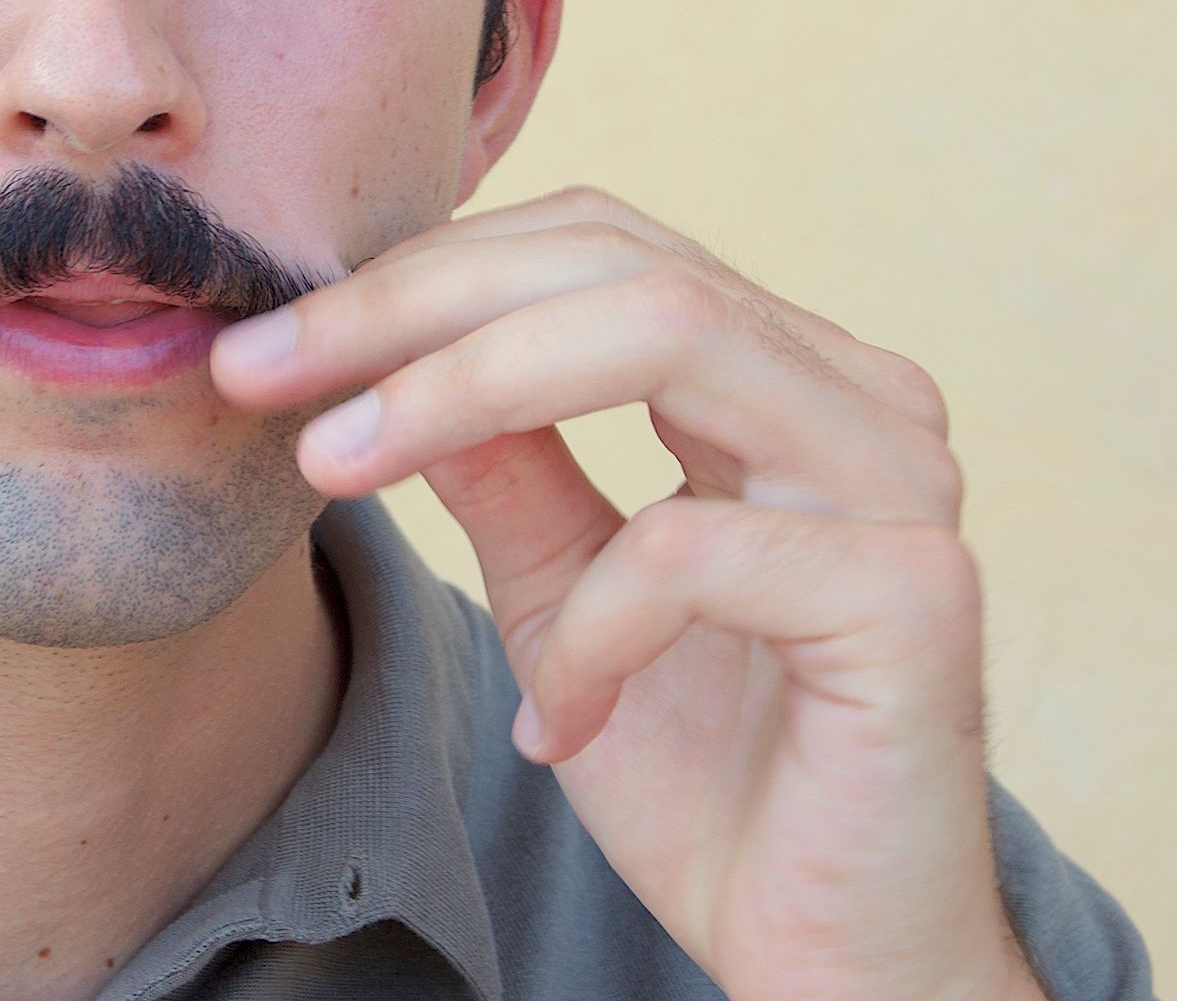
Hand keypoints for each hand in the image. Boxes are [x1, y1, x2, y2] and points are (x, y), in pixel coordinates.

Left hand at [210, 185, 1045, 1000]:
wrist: (833, 973)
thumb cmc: (718, 790)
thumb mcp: (562, 600)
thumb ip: (503, 467)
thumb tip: (367, 349)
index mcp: (795, 381)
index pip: (601, 248)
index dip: (429, 273)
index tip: (271, 345)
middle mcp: (869, 402)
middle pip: (621, 262)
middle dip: (416, 305)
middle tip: (261, 370)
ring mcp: (907, 484)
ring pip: (663, 336)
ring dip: (462, 389)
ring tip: (334, 462)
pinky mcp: (915, 593)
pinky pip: (689, 548)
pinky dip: (585, 628)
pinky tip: (554, 722)